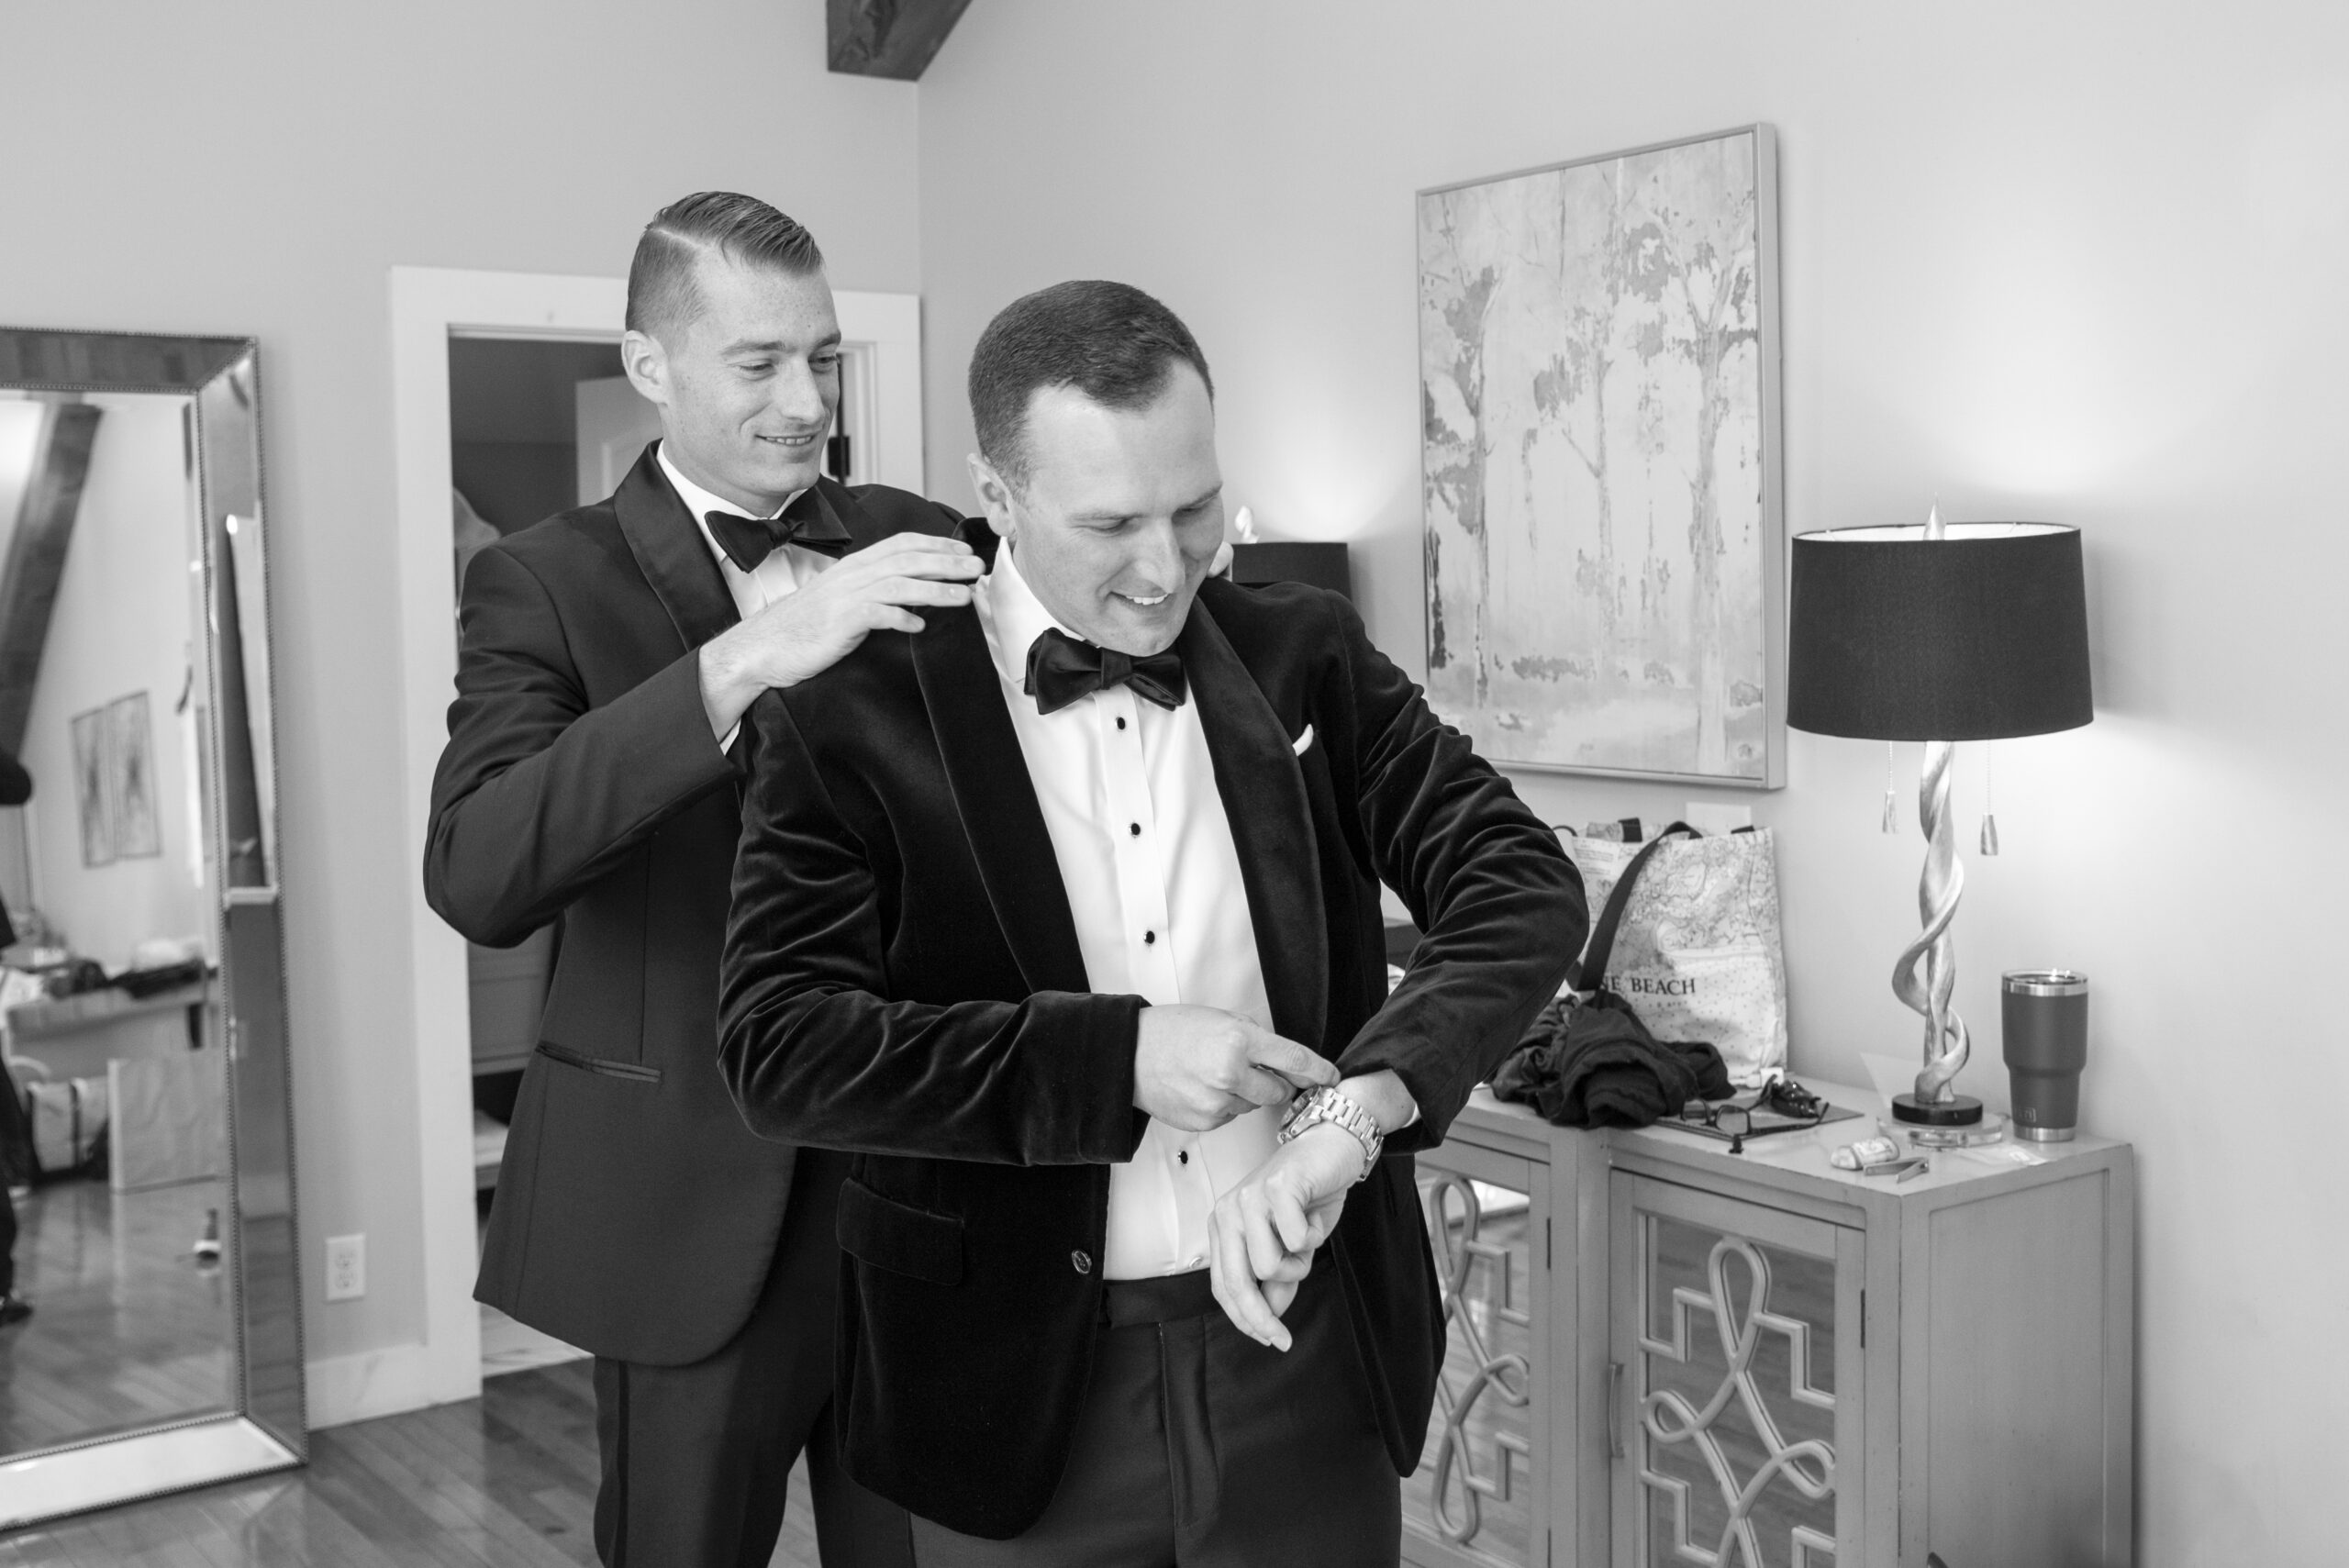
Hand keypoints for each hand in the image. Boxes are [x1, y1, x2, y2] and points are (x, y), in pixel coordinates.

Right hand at [700, 532, 983, 735]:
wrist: (766, 645)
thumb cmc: (806, 625)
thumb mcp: (845, 599)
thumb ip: (876, 590)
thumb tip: (913, 593)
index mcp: (856, 565)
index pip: (903, 544)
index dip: (936, 544)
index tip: (964, 550)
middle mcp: (854, 574)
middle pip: (909, 559)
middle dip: (947, 562)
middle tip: (976, 568)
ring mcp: (846, 596)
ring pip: (900, 584)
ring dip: (935, 589)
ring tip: (963, 596)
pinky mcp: (841, 621)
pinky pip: (878, 615)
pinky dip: (901, 618)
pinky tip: (919, 626)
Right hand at [1132, 1005, 1336, 1133]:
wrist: (1129, 1055)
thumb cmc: (1171, 1032)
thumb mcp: (1221, 1019)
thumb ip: (1256, 1039)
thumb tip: (1284, 1061)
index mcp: (1240, 1040)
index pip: (1295, 1061)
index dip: (1319, 1071)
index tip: (1332, 1077)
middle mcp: (1232, 1073)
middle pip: (1279, 1090)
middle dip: (1274, 1082)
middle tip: (1253, 1070)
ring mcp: (1218, 1101)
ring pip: (1253, 1105)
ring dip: (1245, 1093)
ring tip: (1214, 1075)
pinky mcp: (1206, 1121)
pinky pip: (1231, 1116)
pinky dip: (1224, 1105)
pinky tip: (1202, 1089)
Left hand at [1208, 1125, 1359, 1349]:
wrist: (1332, 1146)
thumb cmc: (1310, 1195)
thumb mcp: (1292, 1246)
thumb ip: (1278, 1279)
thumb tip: (1269, 1316)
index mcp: (1224, 1226)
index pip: (1223, 1285)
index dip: (1243, 1319)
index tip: (1268, 1341)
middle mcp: (1229, 1211)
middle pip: (1237, 1282)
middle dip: (1260, 1318)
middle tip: (1283, 1340)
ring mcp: (1250, 1197)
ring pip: (1269, 1265)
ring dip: (1299, 1262)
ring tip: (1307, 1238)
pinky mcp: (1277, 1186)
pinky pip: (1296, 1239)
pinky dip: (1314, 1237)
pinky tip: (1315, 1216)